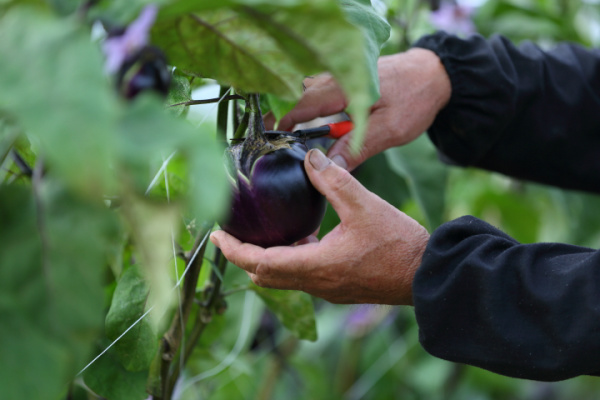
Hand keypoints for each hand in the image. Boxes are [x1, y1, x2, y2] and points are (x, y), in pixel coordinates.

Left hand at [210, 149, 429, 304]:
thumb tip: (309, 157)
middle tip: (232, 234)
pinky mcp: (339, 288)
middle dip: (243, 256)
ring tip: (261, 233)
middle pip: (265, 276)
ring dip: (267, 259)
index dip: (234, 250)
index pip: (260, 263)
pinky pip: (303, 277)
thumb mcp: (364, 204)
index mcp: (316, 265)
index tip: (217, 235)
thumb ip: (333, 180)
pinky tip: (302, 238)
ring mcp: (328, 289)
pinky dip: (290, 260)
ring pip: (283, 279)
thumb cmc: (398, 243)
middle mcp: (316, 283)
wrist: (426, 273)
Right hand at [275, 48, 450, 170]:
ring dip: (304, 117)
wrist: (432, 75)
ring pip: (309, 98)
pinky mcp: (344, 82)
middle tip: (287, 147)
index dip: (285, 126)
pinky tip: (324, 128)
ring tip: (304, 140)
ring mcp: (338, 77)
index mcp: (342, 87)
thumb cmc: (413, 99)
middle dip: (291, 122)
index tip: (275, 144)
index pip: (301, 106)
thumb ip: (359, 146)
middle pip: (299, 100)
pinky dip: (317, 112)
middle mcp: (335, 78)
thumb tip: (331, 167)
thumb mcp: (390, 128)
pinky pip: (321, 96)